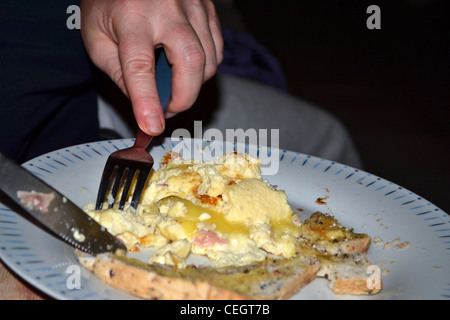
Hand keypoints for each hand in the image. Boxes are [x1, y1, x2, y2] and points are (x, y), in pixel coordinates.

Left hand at [81, 0, 222, 134]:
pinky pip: (217, 49)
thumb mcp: (96, 36)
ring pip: (210, 59)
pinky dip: (206, 68)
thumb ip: (117, 72)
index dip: (147, 101)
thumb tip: (144, 103)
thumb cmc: (110, 2)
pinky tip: (187, 67)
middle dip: (184, 98)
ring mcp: (193, 5)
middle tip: (168, 108)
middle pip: (191, 63)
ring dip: (194, 85)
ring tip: (174, 85)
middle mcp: (167, 8)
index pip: (140, 66)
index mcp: (131, 15)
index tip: (152, 126)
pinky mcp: (207, 8)